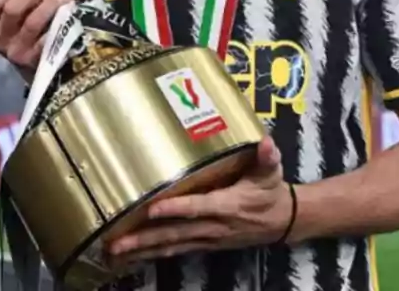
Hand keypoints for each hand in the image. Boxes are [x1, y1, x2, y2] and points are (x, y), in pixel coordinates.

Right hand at [0, 0, 92, 82]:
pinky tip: (72, 13)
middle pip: (13, 8)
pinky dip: (59, 23)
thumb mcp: (40, 12)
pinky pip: (47, 39)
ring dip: (51, 2)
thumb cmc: (44, 35)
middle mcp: (2, 38)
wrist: (51, 75)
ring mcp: (17, 52)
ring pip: (32, 22)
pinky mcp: (34, 63)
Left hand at [107, 138, 294, 264]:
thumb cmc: (271, 191)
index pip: (199, 208)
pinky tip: (134, 255)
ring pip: (172, 245)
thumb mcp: (272, 171)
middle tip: (117, 242)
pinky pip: (176, 250)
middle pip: (176, 233)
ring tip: (116, 251)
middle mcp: (215, 226)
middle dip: (146, 238)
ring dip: (144, 250)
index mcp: (228, 205)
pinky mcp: (204, 244)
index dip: (176, 209)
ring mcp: (208, 238)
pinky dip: (154, 254)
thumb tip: (264, 142)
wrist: (282, 221)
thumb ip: (267, 157)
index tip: (152, 208)